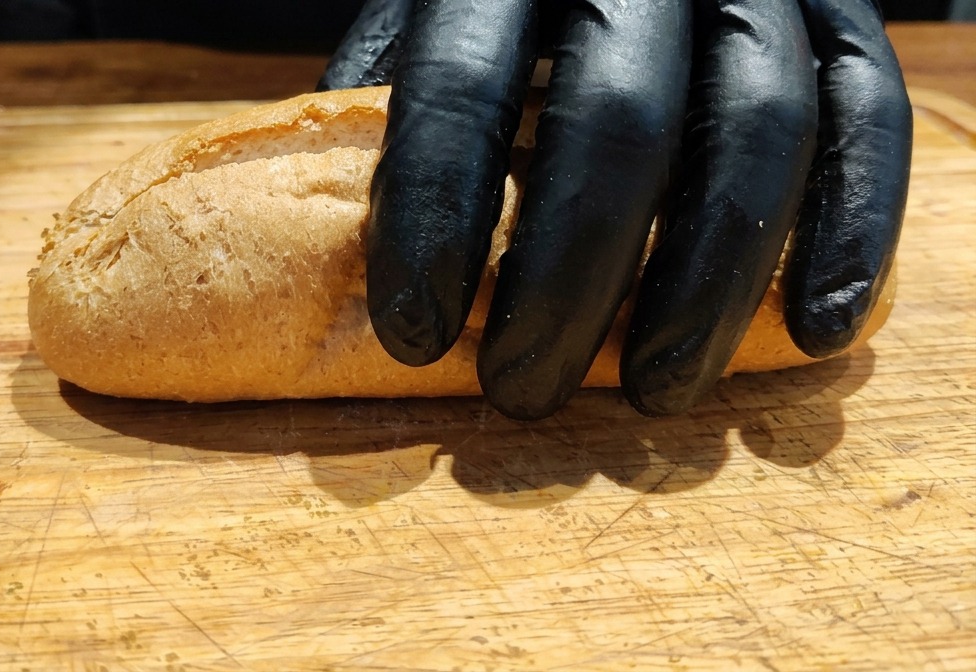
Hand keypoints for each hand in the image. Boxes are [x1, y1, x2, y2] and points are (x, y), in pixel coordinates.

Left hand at [320, 0, 910, 419]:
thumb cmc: (509, 4)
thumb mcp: (429, 23)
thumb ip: (393, 110)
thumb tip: (333, 250)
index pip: (463, 86)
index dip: (434, 215)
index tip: (413, 336)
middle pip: (620, 123)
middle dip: (571, 284)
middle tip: (525, 392)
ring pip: (760, 130)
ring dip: (709, 284)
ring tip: (658, 391)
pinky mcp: (842, 11)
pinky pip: (868, 117)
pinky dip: (853, 229)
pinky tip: (813, 329)